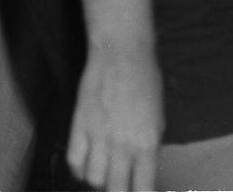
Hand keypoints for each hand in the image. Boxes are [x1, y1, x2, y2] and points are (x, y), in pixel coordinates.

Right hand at [67, 48, 162, 191]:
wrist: (121, 54)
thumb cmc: (146, 84)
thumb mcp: (158, 121)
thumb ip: (148, 149)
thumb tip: (141, 170)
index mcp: (146, 146)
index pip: (143, 190)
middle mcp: (122, 146)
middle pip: (116, 190)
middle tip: (119, 187)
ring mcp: (98, 135)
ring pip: (93, 179)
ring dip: (99, 182)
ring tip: (103, 176)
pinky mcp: (79, 122)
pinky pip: (74, 158)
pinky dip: (79, 169)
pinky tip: (85, 167)